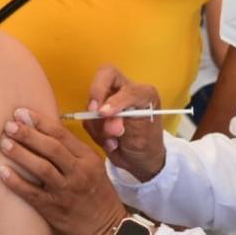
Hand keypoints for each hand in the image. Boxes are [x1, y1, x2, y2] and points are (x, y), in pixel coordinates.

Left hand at [0, 108, 128, 234]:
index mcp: (88, 159)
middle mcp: (79, 173)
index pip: (62, 135)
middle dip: (28, 134)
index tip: (22, 113)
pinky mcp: (54, 209)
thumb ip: (74, 150)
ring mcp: (66, 191)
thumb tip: (46, 130)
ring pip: (41, 168)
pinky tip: (1, 172)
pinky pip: (31, 193)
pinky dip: (15, 182)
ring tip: (4, 143)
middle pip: (51, 148)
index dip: (40, 122)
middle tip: (9, 125)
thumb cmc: (97, 194)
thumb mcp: (94, 167)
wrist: (106, 228)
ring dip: (20, 154)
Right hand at [87, 66, 166, 181]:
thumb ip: (125, 116)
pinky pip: (88, 121)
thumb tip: (102, 114)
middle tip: (94, 112)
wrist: (140, 160)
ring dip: (100, 125)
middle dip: (97, 92)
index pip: (125, 81)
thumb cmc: (148, 141)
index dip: (112, 96)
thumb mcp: (145, 126)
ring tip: (114, 141)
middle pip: (104, 74)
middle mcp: (122, 91)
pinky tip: (111, 143)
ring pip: (93, 104)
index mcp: (138, 90)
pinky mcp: (96, 118)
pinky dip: (97, 135)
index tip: (104, 113)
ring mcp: (107, 103)